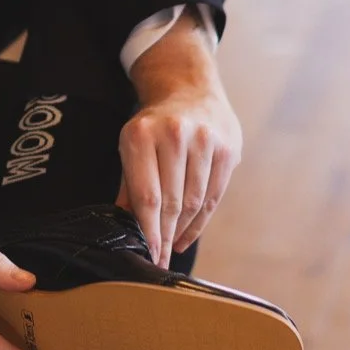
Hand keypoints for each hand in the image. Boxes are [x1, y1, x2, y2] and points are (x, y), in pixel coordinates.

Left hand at [117, 11, 241, 267]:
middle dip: (163, 236)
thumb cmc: (155, 124)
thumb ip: (129, 184)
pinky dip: (200, 220)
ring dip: (182, 230)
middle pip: (171, 202)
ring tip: (171, 248)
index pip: (147, 195)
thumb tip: (122, 225)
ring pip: (194, 201)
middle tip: (157, 261)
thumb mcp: (132, 145)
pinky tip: (188, 234)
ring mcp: (204, 140)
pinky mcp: (227, 147)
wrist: (190, 88)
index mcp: (142, 134)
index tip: (147, 256)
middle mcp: (174, 135)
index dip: (148, 232)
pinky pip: (214, 195)